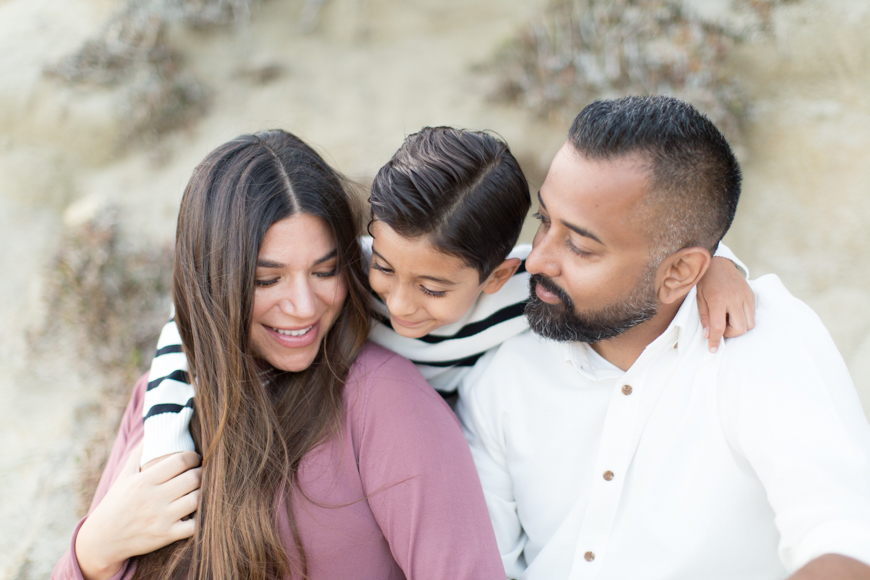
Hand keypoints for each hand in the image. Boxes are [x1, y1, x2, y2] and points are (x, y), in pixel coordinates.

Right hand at [75, 444, 201, 579]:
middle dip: (202, 473)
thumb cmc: (115, 504)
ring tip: (200, 489)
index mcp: (144, 481)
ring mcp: (160, 518)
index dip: (193, 457)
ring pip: (197, 500)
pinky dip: (201, 518)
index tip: (195, 458)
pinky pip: (193, 526)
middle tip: (202, 472)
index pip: (180, 461)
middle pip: (193, 478)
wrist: (102, 540)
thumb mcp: (123, 477)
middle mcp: (153, 499)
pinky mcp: (165, 536)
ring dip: (203, 493)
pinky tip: (197, 512)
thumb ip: (138, 455)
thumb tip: (151, 434)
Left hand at [696, 257, 755, 352]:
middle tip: (720, 327)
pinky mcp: (751, 295)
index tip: (712, 349)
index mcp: (718, 299)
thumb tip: (707, 335)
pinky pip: (752, 315)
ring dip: (738, 327)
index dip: (715, 341)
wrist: (718, 262)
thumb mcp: (698, 298)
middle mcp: (735, 299)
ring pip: (750, 324)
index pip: (718, 327)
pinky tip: (733, 312)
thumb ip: (704, 317)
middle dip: (730, 334)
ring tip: (727, 319)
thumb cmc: (705, 280)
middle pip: (740, 329)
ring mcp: (745, 297)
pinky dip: (744, 319)